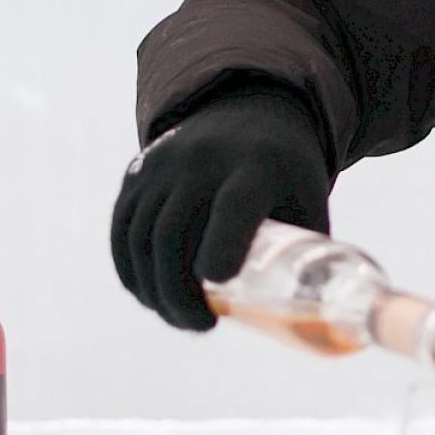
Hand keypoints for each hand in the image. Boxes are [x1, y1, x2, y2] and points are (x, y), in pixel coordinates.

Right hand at [110, 80, 333, 330]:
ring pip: (142, 237)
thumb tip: (312, 320)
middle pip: (175, 233)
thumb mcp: (310, 202)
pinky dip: (130, 271)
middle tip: (201, 325)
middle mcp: (203, 160)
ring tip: (180, 316)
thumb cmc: (287, 174)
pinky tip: (148, 296)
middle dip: (180, 292)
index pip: (234, 205)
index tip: (217, 281)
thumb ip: (310, 256)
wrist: (248, 110)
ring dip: (154, 289)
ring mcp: (164, 164)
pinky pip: (122, 230)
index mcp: (258, 167)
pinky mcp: (138, 172)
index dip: (222, 242)